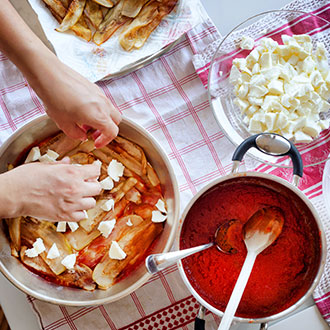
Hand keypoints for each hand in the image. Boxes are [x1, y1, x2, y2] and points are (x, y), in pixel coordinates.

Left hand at [0, 1, 121, 147]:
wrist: (49, 73)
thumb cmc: (55, 97)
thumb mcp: (63, 123)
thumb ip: (76, 134)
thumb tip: (82, 135)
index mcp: (98, 116)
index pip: (113, 132)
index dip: (105, 141)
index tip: (95, 143)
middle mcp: (104, 105)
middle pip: (116, 121)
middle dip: (107, 130)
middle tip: (94, 134)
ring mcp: (101, 95)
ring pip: (111, 111)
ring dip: (103, 120)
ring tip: (86, 122)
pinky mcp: (95, 88)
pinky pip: (103, 102)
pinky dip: (98, 110)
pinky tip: (83, 110)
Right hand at [0, 158, 100, 220]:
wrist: (13, 194)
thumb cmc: (26, 178)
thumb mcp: (46, 165)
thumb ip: (61, 165)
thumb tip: (68, 161)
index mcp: (72, 173)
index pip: (96, 171)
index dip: (93, 171)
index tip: (90, 172)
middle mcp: (75, 188)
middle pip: (97, 188)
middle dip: (92, 185)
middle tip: (84, 185)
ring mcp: (71, 204)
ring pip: (92, 203)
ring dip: (86, 199)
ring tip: (77, 197)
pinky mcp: (65, 216)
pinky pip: (82, 216)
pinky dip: (79, 212)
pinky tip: (72, 207)